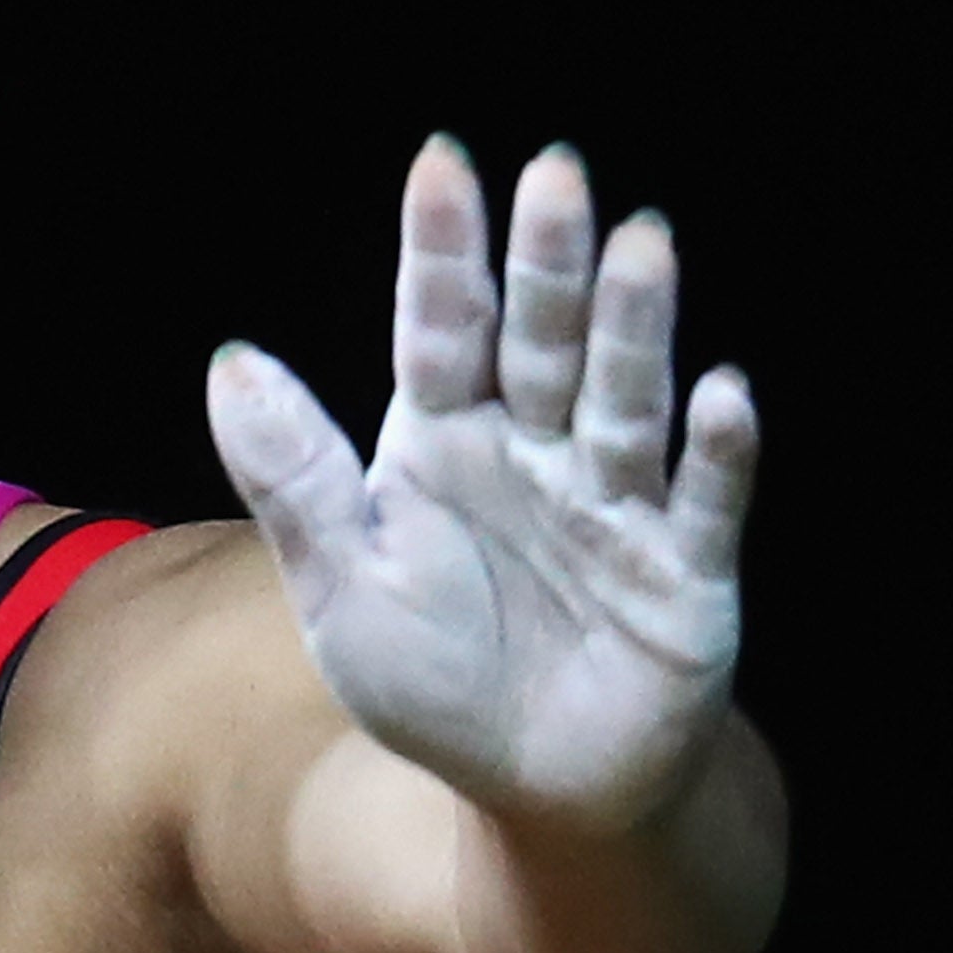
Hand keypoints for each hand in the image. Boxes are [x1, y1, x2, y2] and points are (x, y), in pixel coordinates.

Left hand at [203, 138, 757, 833]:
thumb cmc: (435, 680)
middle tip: (556, 172)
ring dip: (636, 327)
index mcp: (443, 442)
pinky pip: (704, 503)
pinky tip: (723, 392)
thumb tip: (229, 360)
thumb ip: (293, 476)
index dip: (443, 250)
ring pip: (626, 399)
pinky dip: (717, 452)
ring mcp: (616, 506)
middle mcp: (535, 453)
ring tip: (643, 242)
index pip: (440, 329)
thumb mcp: (340, 583)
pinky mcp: (686, 572)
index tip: (442, 161)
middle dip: (547, 262)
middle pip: (542, 342)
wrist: (537, 791)